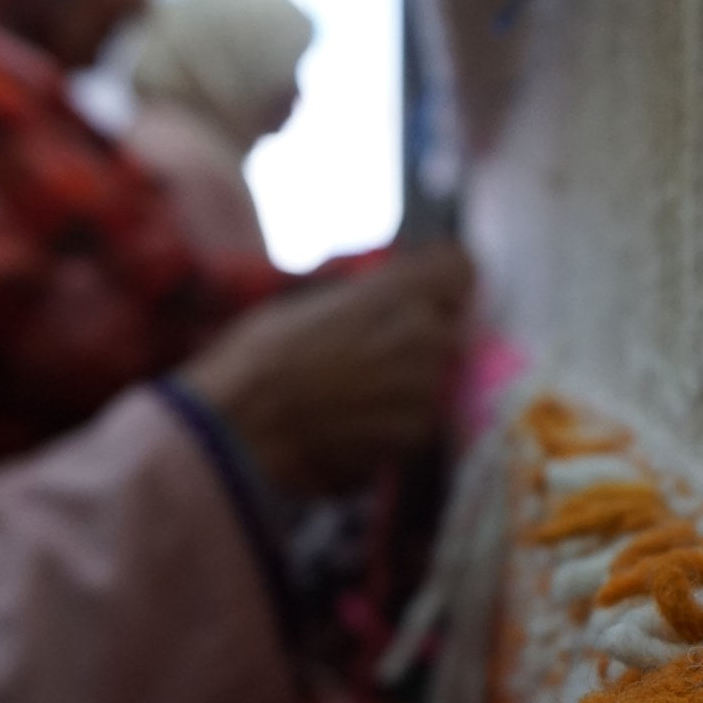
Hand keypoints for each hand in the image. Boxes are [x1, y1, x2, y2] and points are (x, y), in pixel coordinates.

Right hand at [181, 244, 473, 496]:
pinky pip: (420, 416)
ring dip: (409, 380)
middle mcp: (425, 335)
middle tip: (368, 350)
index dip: (438, 281)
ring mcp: (426, 389)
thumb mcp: (305, 299)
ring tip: (353, 391)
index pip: (459, 268)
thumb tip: (382, 287)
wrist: (244, 428)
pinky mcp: (417, 434)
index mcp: (397, 291)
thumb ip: (361, 292)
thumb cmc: (260, 356)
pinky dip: (396, 419)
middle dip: (420, 334)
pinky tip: (353, 421)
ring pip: (435, 373)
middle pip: (448, 324)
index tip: (419, 291)